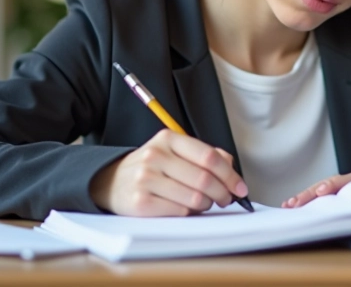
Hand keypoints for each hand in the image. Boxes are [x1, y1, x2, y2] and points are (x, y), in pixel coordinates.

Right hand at [90, 129, 248, 216]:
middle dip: (223, 193)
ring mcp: (146, 179)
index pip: (209, 157)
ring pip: (194, 198)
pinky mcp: (140, 202)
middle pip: (204, 179)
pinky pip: (180, 211)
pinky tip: (185, 207)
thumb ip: (204, 155)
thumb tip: (230, 166)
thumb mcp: (174, 152)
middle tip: (227, 199)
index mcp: (168, 139)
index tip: (240, 187)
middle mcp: (155, 156)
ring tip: (203, 203)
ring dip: (206, 204)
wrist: (110, 181)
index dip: (230, 175)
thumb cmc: (151, 168)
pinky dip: (189, 212)